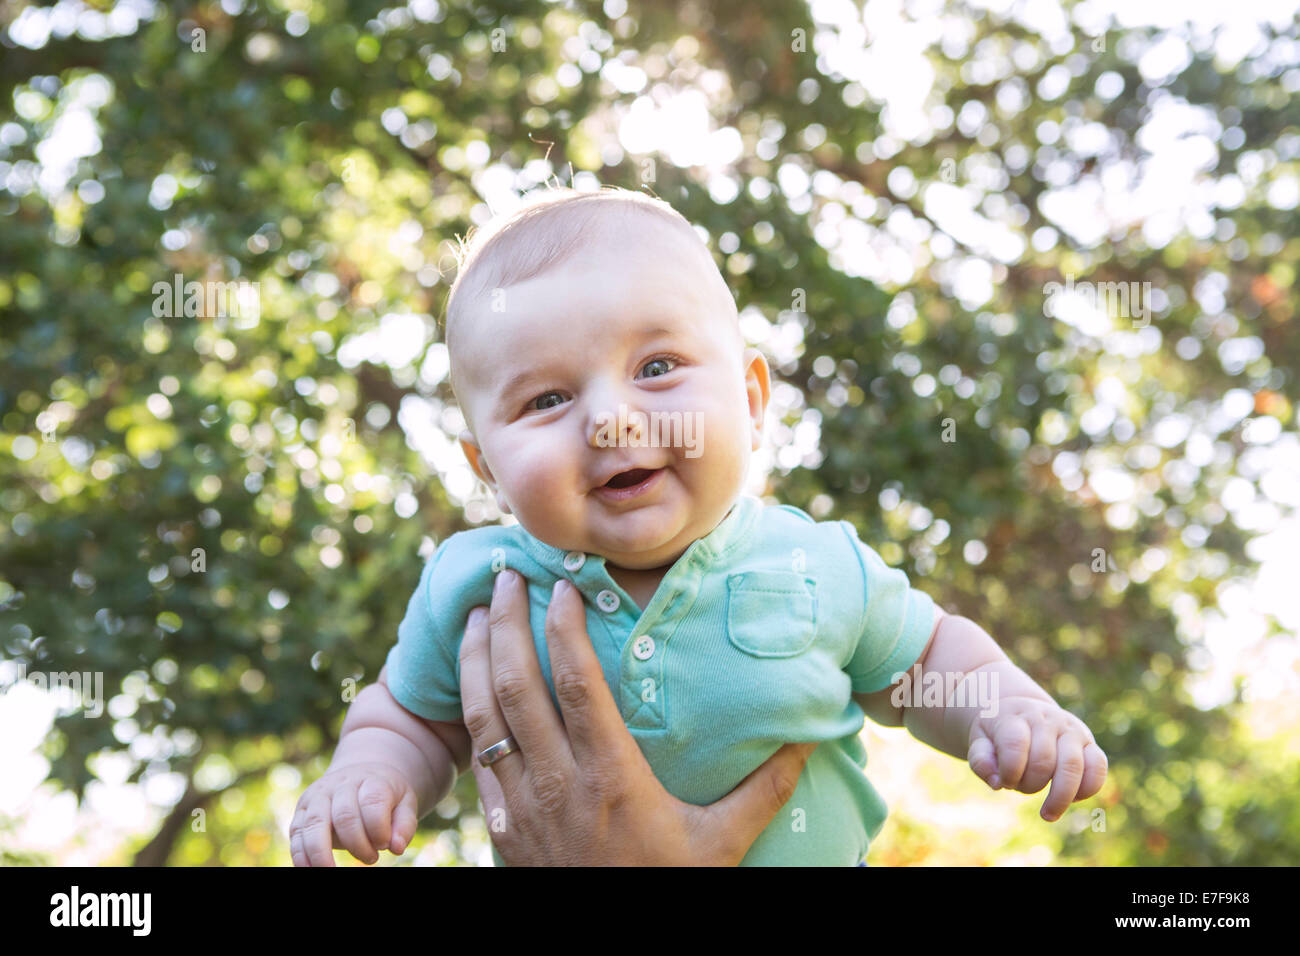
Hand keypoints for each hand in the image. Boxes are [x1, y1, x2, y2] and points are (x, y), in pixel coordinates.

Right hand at [289, 762, 418, 865]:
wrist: (361, 775)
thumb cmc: (385, 796)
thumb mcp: (404, 803)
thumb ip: (404, 825)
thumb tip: (397, 848)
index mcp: (370, 779)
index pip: (373, 802)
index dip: (379, 828)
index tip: (385, 844)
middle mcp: (340, 784)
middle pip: (344, 815)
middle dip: (358, 844)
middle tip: (371, 858)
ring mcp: (317, 796)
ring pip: (314, 824)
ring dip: (322, 854)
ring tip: (333, 872)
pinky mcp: (301, 812)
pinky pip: (297, 834)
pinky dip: (301, 856)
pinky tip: (310, 870)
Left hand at [460, 568, 816, 864]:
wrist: (612, 951)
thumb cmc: (666, 891)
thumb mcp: (720, 845)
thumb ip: (763, 790)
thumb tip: (809, 740)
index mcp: (611, 777)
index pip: (577, 684)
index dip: (564, 628)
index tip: (561, 586)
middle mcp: (557, 783)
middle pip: (517, 686)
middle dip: (508, 624)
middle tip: (507, 576)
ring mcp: (522, 806)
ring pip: (484, 717)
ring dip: (476, 658)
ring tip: (479, 614)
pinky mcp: (502, 828)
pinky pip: (478, 759)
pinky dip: (469, 712)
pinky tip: (471, 685)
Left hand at [966, 695, 1107, 820]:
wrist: (1022, 709)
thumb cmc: (999, 732)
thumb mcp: (980, 740)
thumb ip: (981, 760)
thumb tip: (997, 782)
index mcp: (1016, 717)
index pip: (1015, 745)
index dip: (1009, 772)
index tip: (1003, 781)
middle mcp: (1047, 720)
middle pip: (1044, 760)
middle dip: (1030, 785)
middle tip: (1020, 789)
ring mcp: (1071, 729)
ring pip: (1073, 766)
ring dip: (1060, 797)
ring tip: (1048, 814)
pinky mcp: (1089, 742)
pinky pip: (1098, 767)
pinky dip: (1088, 789)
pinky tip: (1072, 799)